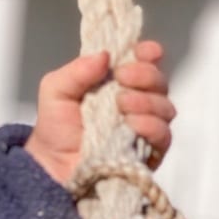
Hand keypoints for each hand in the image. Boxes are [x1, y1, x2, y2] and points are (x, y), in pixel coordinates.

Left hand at [24, 40, 174, 186]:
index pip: (145, 61)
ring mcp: (145, 126)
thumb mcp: (55, 90)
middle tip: (123, 77)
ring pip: (165, 107)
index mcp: (118, 82)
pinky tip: (132, 124)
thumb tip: (104, 55)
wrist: (53, 166)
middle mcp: (137, 101)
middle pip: (159, 81)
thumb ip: (76, 71)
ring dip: (146, 101)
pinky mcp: (149, 151)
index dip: (149, 53)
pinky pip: (163, 135)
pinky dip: (150, 125)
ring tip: (121, 104)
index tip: (142, 51)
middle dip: (145, 74)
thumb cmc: (56, 128)